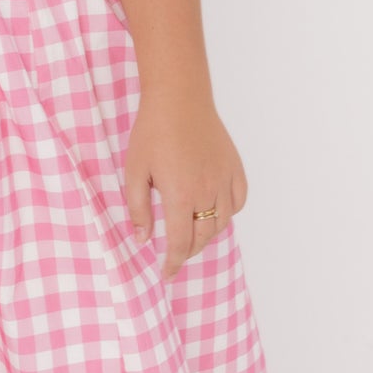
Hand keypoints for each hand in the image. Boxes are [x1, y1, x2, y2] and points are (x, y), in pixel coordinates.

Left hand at [123, 90, 246, 280]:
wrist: (179, 99)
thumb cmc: (151, 133)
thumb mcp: (134, 172)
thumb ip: (138, 209)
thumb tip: (143, 240)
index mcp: (180, 194)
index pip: (180, 243)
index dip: (173, 263)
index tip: (166, 274)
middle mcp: (207, 191)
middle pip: (203, 237)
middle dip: (188, 251)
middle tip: (175, 254)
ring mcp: (225, 179)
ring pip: (222, 222)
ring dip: (207, 234)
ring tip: (192, 234)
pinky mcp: (235, 168)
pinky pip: (238, 201)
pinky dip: (228, 213)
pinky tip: (214, 211)